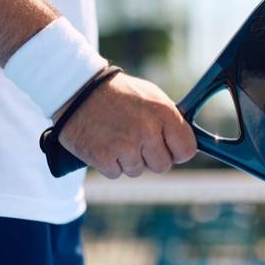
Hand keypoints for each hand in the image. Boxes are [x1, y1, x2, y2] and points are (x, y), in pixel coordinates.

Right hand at [57, 73, 196, 178]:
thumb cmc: (118, 93)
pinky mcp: (104, 158)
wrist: (77, 90)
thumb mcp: (151, 96)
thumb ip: (170, 120)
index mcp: (163, 113)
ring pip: (138, 171)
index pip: (187, 150)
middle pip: (163, 166)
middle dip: (151, 157)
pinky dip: (110, 163)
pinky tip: (104, 144)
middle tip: (137, 141)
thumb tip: (186, 145)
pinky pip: (117, 174)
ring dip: (128, 160)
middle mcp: (147, 131)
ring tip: (117, 137)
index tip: (169, 148)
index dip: (178, 151)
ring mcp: (125, 146)